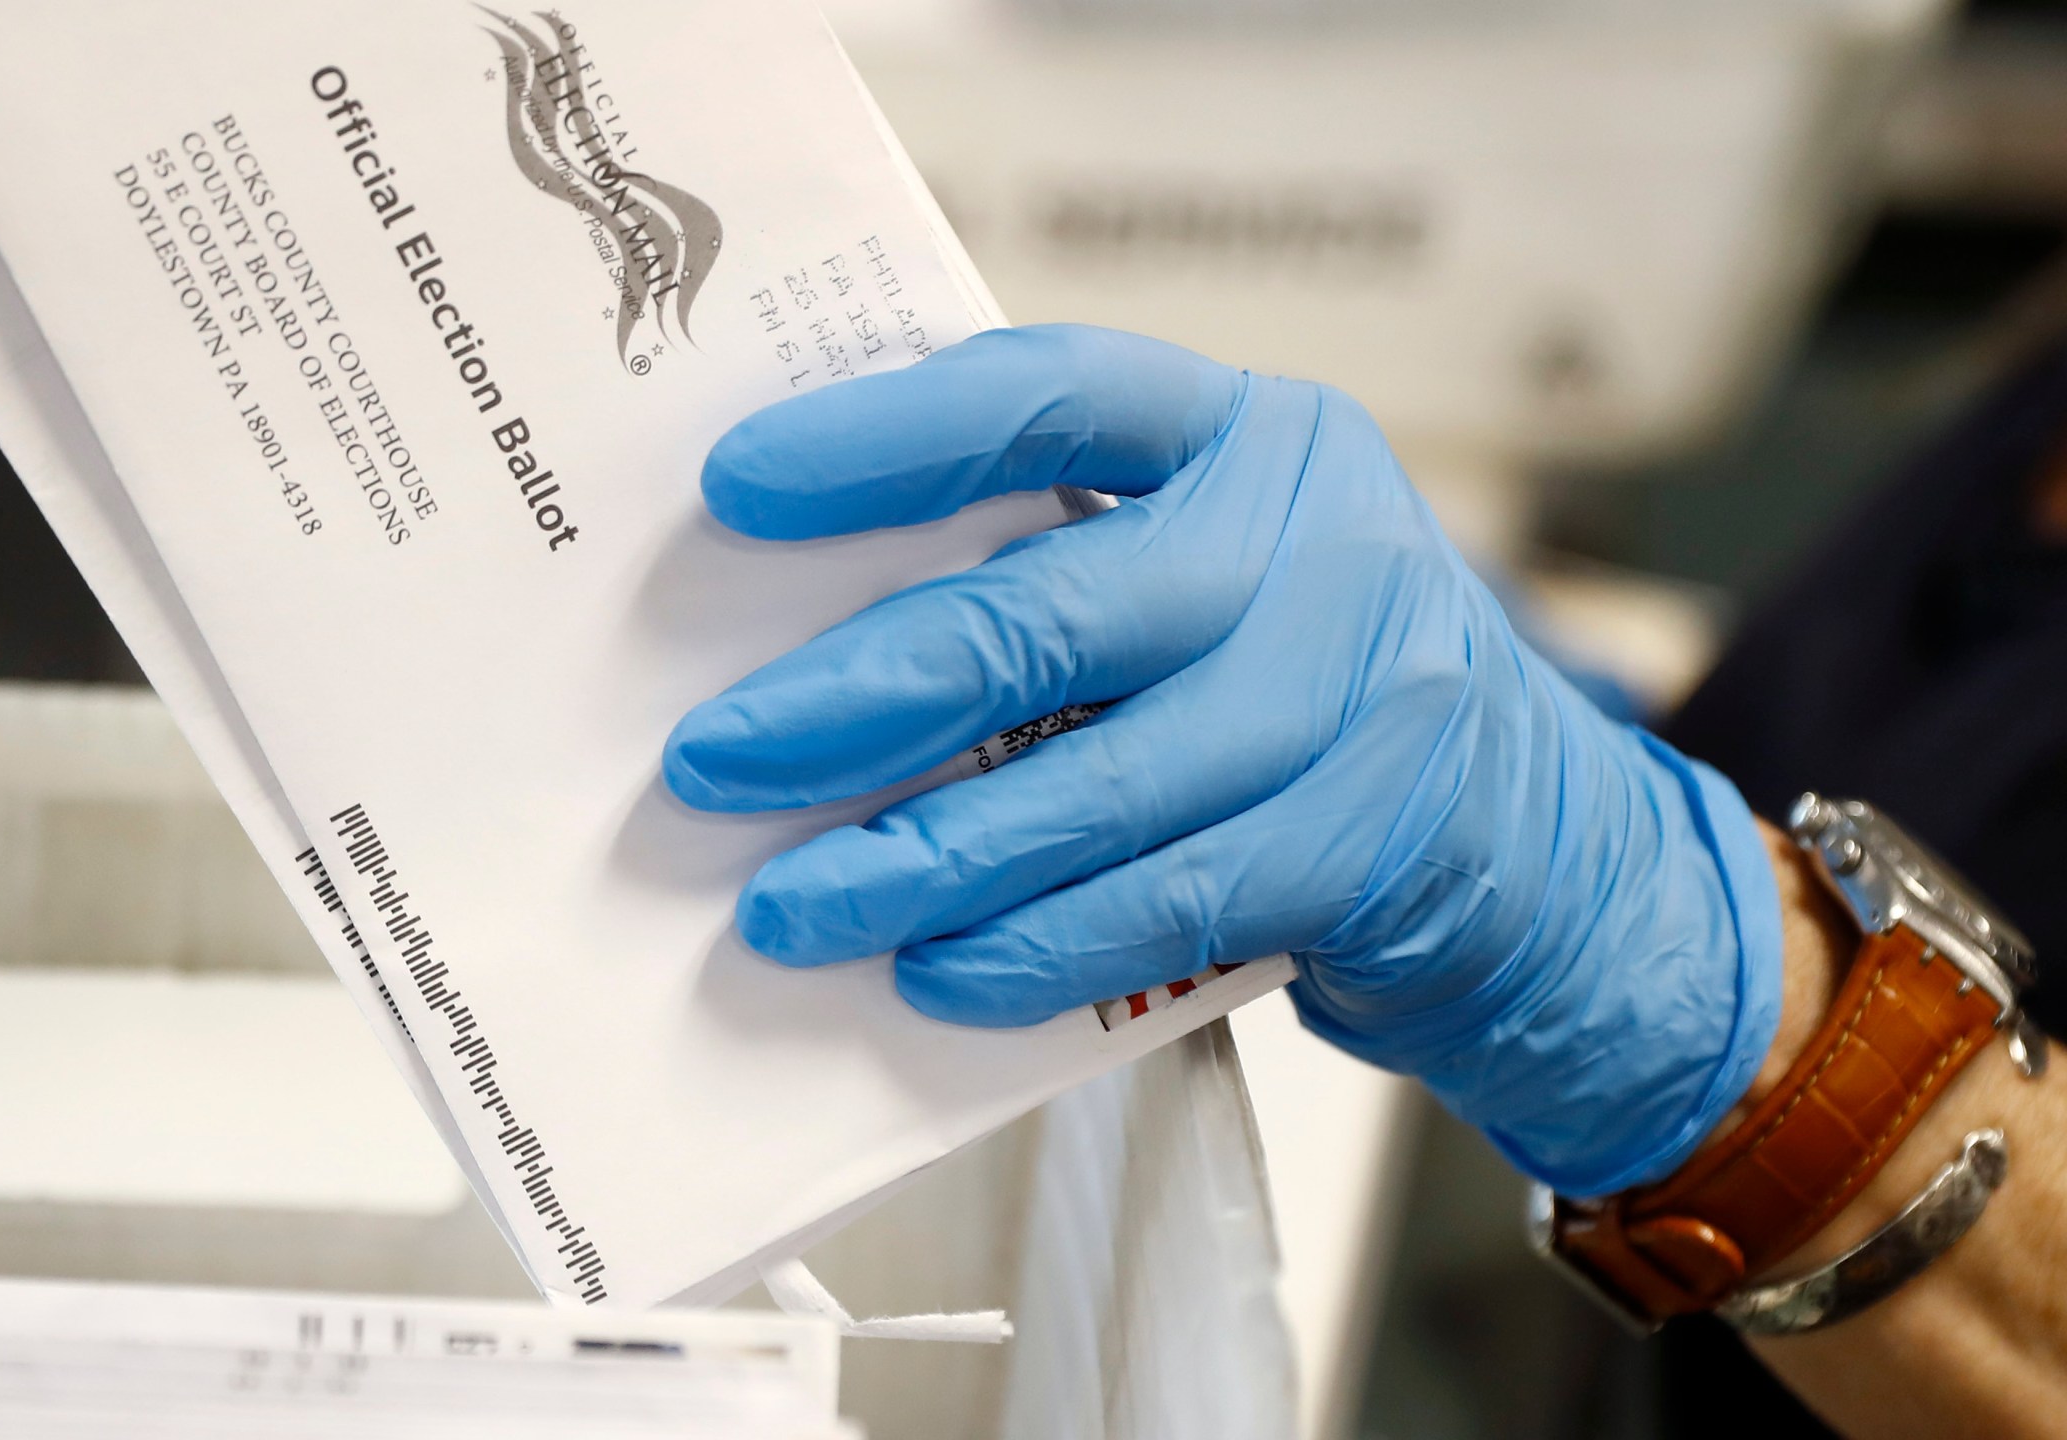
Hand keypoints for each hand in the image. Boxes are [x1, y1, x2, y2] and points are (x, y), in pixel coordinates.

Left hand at [662, 324, 1783, 1193]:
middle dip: (856, 699)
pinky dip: (1036, 948)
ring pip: (1098, 787)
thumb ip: (1059, 564)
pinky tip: (932, 974)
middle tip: (713, 762)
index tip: (735, 484)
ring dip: (921, 860)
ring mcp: (1359, 693)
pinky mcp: (1372, 842)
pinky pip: (1169, 903)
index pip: (1053, 392)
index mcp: (1240, 433)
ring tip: (788, 910)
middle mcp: (1313, 538)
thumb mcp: (1206, 569)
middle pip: (1048, 613)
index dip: (889, 436)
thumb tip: (798, 640)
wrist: (1532, 833)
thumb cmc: (1292, 680)